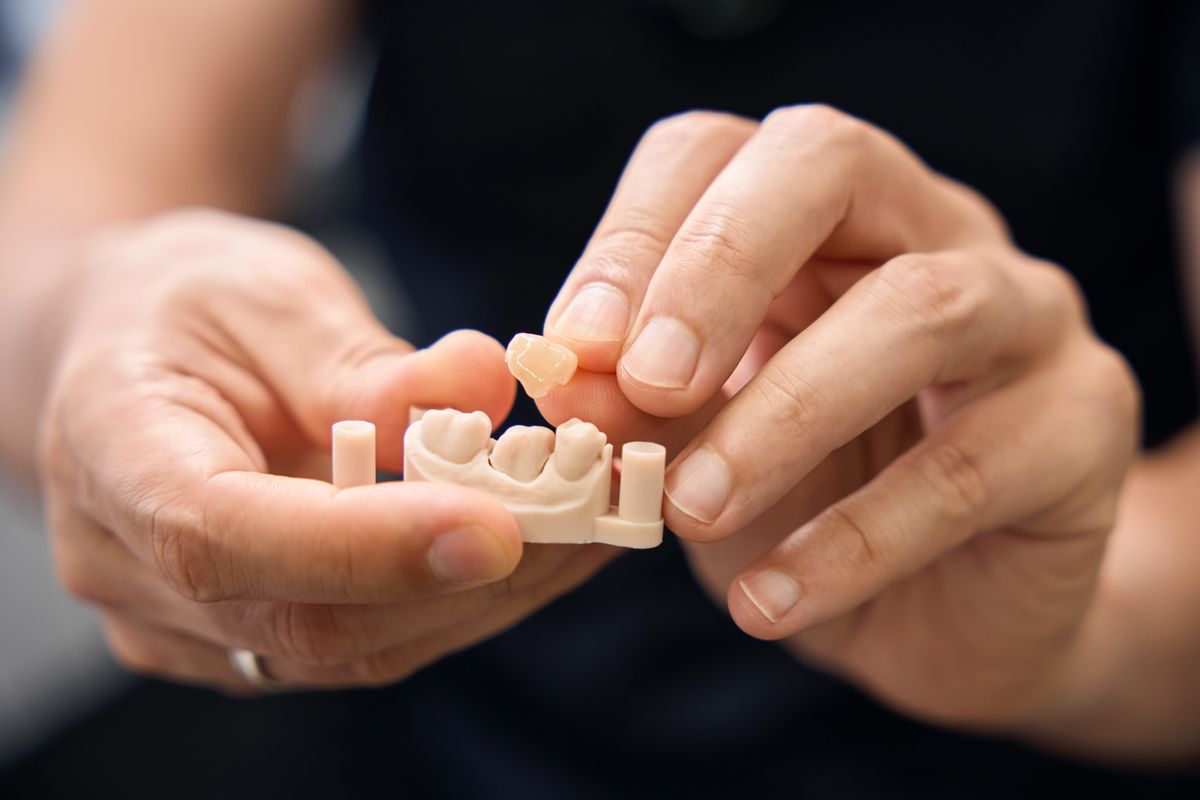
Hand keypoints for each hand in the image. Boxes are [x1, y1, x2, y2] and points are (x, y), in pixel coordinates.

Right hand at [40, 209, 613, 691]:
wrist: (127, 353)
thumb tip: (481, 385)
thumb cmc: (185, 305)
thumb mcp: (263, 293)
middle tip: (587, 515)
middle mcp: (135, 570)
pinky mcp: (254, 639)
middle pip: (309, 620)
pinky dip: (467, 599)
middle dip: (464, 575)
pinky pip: (373, 642)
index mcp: (113, 458)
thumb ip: (361, 360)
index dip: (365, 545)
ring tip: (590, 524)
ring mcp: (192, 624)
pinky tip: (545, 546)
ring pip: (358, 649)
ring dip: (488, 595)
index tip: (495, 526)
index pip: (223, 536)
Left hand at [537, 107, 1138, 729]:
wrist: (938, 612)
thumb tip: (568, 378)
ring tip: (689, 511)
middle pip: (831, 164)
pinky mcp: (1082, 425)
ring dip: (785, 412)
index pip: (717, 154)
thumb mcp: (700, 447)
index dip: (635, 236)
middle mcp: (928, 231)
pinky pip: (971, 467)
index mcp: (818, 219)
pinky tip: (767, 602)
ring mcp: (1024, 315)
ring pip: (923, 309)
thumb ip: (641, 405)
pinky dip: (852, 542)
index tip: (572, 350)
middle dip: (720, 267)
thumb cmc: (802, 502)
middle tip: (647, 385)